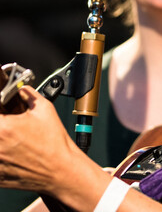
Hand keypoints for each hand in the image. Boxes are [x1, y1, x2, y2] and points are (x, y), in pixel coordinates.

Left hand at [0, 86, 113, 210]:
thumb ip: (28, 94)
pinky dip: (3, 154)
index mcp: (3, 127)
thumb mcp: (45, 109)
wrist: (60, 169)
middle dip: (3, 123)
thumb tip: (21, 89)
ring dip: (3, 138)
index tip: (4, 110)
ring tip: (15, 139)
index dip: (1, 109)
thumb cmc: (54, 142)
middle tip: (11, 125)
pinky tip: (15, 151)